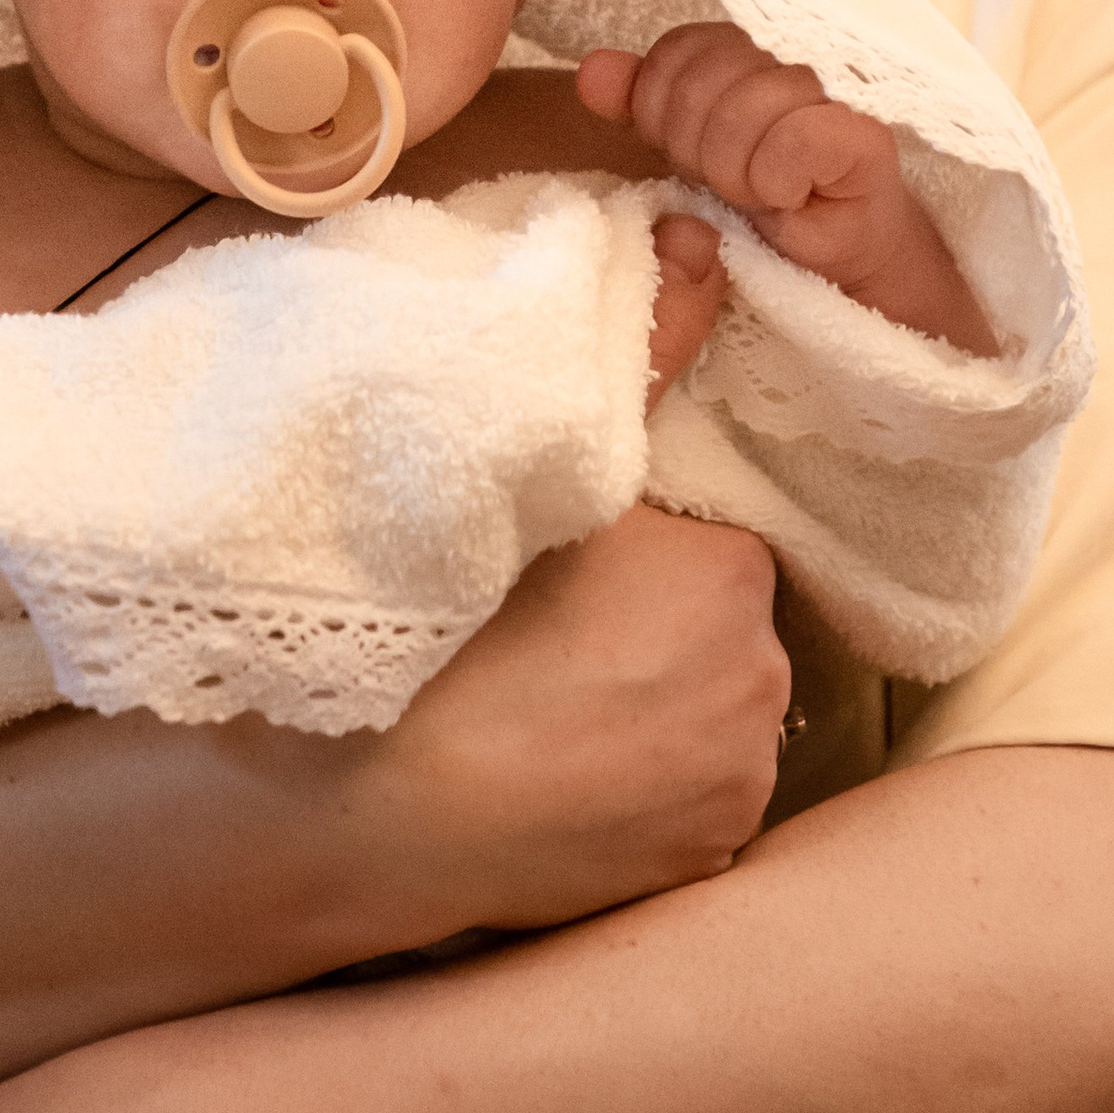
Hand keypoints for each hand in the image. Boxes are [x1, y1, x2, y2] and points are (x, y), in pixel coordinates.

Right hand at [341, 207, 783, 923]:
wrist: (351, 816)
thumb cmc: (431, 631)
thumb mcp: (525, 476)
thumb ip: (634, 360)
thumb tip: (700, 244)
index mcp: (729, 573)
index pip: (707, 533)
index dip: (634, 539)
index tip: (560, 556)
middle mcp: (761, 684)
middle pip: (714, 622)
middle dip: (653, 620)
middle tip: (538, 628)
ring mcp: (732, 791)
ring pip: (702, 715)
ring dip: (650, 706)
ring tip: (538, 707)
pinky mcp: (699, 869)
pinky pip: (684, 801)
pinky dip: (638, 787)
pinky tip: (555, 776)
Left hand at [579, 27, 991, 350]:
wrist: (834, 252)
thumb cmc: (764, 194)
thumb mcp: (688, 147)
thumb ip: (642, 103)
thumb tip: (593, 71)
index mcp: (751, 41)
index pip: (678, 50)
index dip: (662, 109)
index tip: (688, 152)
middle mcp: (797, 47)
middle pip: (703, 81)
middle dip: (695, 148)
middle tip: (726, 182)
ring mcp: (839, 86)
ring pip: (745, 110)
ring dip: (737, 173)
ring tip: (758, 192)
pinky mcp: (867, 136)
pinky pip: (793, 143)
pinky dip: (776, 182)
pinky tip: (788, 198)